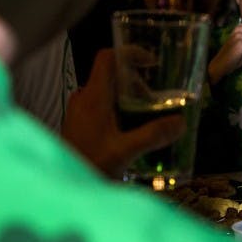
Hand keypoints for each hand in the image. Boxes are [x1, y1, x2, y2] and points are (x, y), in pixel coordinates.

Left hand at [61, 49, 185, 179]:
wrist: (61, 188)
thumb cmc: (88, 164)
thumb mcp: (125, 152)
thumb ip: (153, 135)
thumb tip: (181, 122)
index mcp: (94, 97)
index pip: (108, 58)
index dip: (130, 53)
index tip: (151, 62)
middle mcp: (84, 99)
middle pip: (112, 77)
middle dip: (137, 85)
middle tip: (157, 103)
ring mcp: (79, 111)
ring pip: (107, 93)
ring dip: (129, 100)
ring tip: (147, 119)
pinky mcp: (78, 124)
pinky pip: (101, 107)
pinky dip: (119, 111)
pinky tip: (130, 132)